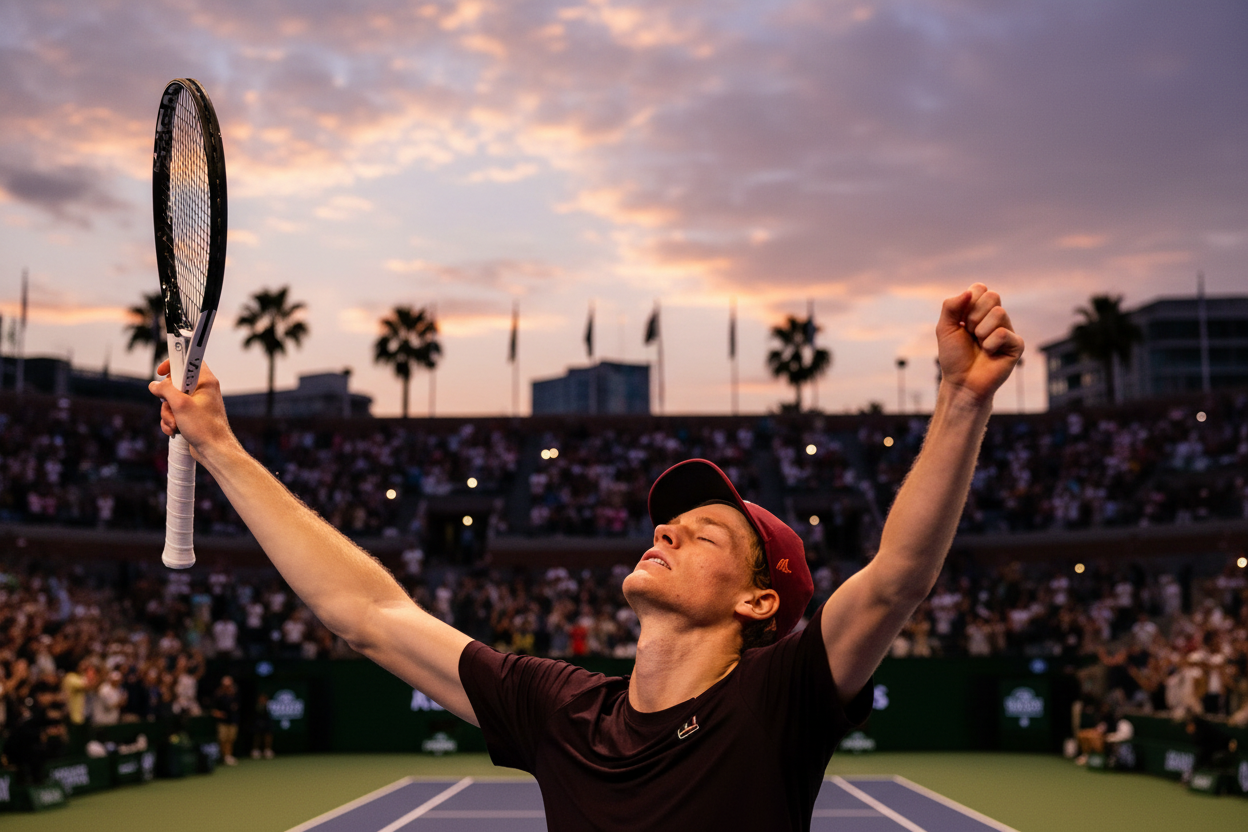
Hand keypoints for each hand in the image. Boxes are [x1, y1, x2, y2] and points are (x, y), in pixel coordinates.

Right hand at [147, 360, 236, 464]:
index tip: (161, 371)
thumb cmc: (204, 427)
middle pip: (174, 385)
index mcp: (205, 381)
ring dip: (168, 414)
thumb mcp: (180, 404)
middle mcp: (202, 390)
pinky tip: (174, 430)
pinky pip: (174, 413)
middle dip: (167, 400)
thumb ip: (165, 390)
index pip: (188, 362)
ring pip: (172, 401)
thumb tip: (154, 385)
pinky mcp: (192, 416)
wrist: (214, 450)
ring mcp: (197, 404)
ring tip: (175, 424)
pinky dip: (171, 421)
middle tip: (171, 407)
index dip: (173, 364)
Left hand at [936, 284, 1023, 404]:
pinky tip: (989, 353)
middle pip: (992, 296)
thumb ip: (951, 306)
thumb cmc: (954, 356)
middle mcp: (996, 317)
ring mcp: (1008, 330)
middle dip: (974, 316)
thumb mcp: (945, 328)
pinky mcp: (1016, 345)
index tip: (961, 322)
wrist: (961, 382)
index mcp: (980, 310)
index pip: (980, 288)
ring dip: (981, 331)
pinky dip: (990, 344)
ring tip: (979, 345)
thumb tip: (969, 292)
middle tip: (970, 334)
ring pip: (999, 313)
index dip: (968, 303)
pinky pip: (1003, 333)